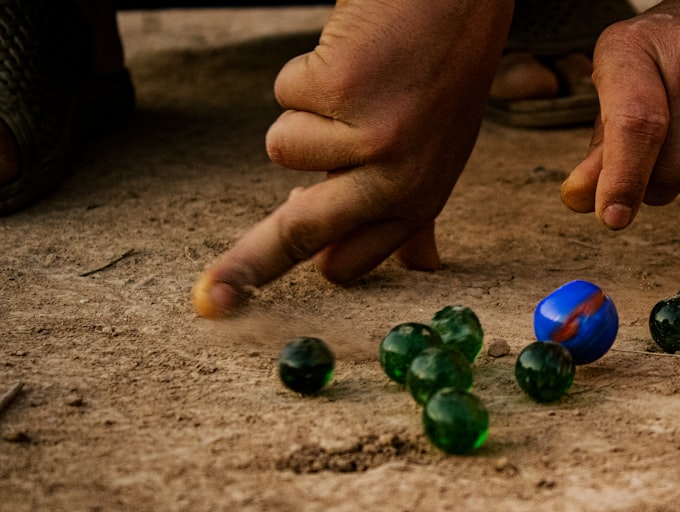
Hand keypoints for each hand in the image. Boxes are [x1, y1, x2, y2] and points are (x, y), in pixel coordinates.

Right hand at [193, 0, 513, 317]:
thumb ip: (414, 212)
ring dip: (303, 112)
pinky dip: (306, 69)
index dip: (297, 271)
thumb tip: (420, 266)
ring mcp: (371, 138)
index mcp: (418, 200)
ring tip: (351, 84)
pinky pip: (286, 94)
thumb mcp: (437, 154)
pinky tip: (349, 55)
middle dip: (246, 268)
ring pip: (283, 147)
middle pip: (301, 234)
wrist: (454, 1)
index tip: (237, 300)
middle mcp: (399, 180)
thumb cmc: (439, 76)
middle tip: (209, 300)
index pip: (347, 262)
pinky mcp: (341, 91)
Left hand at [561, 0, 679, 228]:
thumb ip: (601, 153)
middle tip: (669, 149)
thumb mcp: (619, 95)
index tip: (614, 218)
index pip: (635, 123)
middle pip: (676, 166)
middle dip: (665, 180)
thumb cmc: (664, 69)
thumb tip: (580, 199)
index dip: (623, 179)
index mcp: (634, 47)